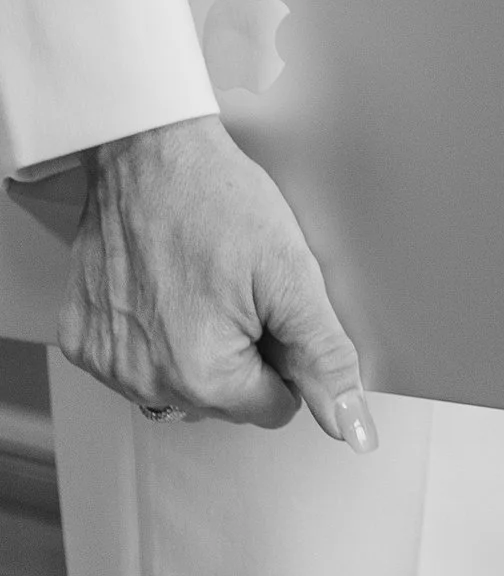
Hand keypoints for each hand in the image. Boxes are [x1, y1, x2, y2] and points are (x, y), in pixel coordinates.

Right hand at [60, 116, 376, 446]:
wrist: (146, 151)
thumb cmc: (216, 200)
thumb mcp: (291, 273)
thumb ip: (323, 356)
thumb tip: (350, 425)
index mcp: (203, 376)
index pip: (275, 408)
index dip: (285, 358)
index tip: (270, 309)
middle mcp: (144, 382)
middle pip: (225, 401)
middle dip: (242, 355)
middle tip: (235, 290)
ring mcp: (106, 363)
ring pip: (178, 385)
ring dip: (195, 349)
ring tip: (198, 284)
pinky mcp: (81, 338)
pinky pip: (132, 362)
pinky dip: (152, 335)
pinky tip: (161, 287)